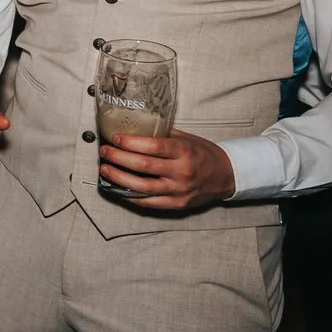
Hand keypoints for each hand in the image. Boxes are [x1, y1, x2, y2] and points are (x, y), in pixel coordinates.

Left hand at [98, 130, 235, 211]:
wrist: (227, 175)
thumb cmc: (202, 153)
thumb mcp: (186, 138)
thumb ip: (161, 134)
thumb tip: (132, 127)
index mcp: (184, 151)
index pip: (153, 147)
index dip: (130, 143)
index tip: (114, 138)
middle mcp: (182, 172)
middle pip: (143, 166)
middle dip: (118, 158)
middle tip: (104, 151)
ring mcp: (179, 190)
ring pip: (142, 187)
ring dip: (118, 178)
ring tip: (104, 169)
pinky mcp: (177, 204)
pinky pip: (148, 203)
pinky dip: (129, 196)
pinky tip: (116, 188)